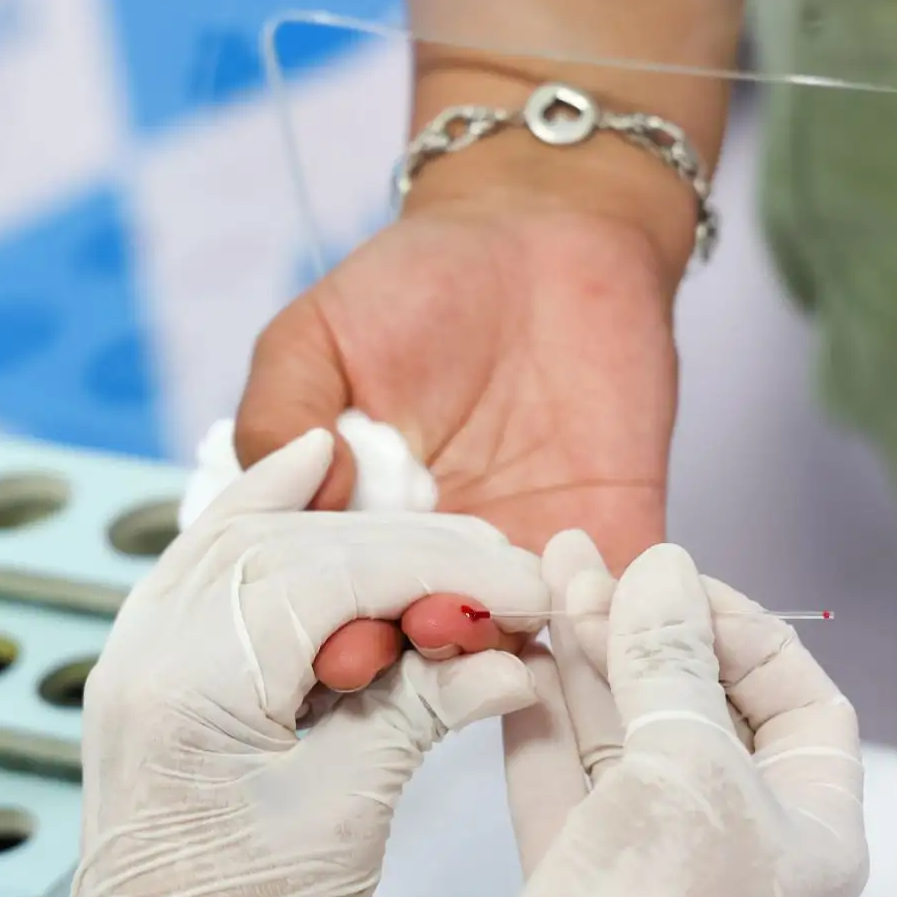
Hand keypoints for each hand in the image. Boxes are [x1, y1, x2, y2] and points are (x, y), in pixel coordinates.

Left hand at [0, 431, 550, 896]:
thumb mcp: (348, 816)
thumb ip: (421, 710)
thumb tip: (510, 653)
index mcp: (192, 681)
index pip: (338, 573)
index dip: (447, 571)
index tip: (530, 591)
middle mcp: (149, 646)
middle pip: (298, 545)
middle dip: (414, 552)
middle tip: (508, 577)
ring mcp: (136, 652)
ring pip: (249, 538)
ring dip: (349, 530)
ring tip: (443, 536)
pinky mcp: (148, 669)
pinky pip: (205, 562)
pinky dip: (259, 515)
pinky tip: (306, 467)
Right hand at [240, 162, 680, 691]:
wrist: (548, 227)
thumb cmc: (416, 282)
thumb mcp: (314, 337)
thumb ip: (281, 417)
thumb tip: (310, 499)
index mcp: (354, 536)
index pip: (336, 613)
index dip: (331, 639)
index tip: (328, 652)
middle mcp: (437, 569)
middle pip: (421, 650)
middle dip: (408, 669)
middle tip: (398, 657)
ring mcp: (526, 565)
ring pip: (512, 647)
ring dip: (497, 659)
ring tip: (481, 640)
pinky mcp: (614, 544)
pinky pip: (616, 616)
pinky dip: (605, 639)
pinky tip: (580, 635)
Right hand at [445, 539, 868, 896]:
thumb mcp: (687, 760)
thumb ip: (669, 658)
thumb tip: (662, 570)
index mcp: (810, 822)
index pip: (793, 695)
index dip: (734, 627)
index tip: (668, 580)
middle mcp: (736, 836)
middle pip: (693, 703)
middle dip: (639, 628)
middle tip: (581, 559)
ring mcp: (652, 853)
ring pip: (619, 733)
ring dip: (582, 657)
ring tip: (541, 577)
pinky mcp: (577, 870)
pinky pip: (562, 775)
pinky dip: (540, 714)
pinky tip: (519, 654)